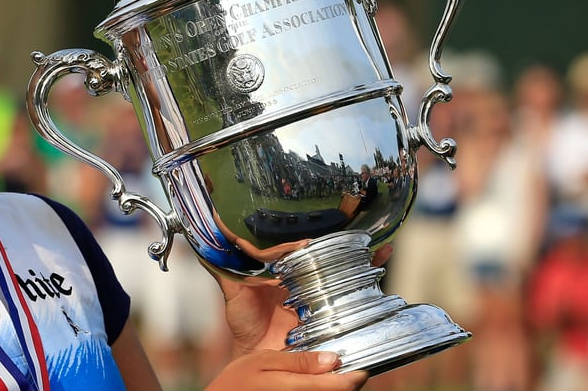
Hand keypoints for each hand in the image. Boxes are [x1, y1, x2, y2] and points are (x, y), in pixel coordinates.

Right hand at [205, 350, 367, 389]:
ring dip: (334, 387)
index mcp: (296, 388)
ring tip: (324, 374)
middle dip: (345, 382)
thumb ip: (299, 361)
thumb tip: (333, 359)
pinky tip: (312, 382)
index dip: (356, 376)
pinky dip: (321, 390)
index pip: (343, 387)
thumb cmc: (238, 381)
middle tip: (340, 366)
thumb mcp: (264, 361)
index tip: (359, 366)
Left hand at [209, 243, 394, 355]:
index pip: (303, 247)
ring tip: (378, 247)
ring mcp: (322, 299)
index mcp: (286, 272)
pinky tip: (381, 269)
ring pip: (348, 275)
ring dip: (365, 260)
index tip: (319, 231)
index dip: (313, 237)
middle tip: (359, 230)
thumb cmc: (245, 325)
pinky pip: (356, 303)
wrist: (258, 359)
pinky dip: (371, 288)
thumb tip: (206, 238)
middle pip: (332, 257)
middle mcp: (307, 282)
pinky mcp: (333, 318)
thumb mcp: (233, 293)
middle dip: (348, 244)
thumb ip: (224, 268)